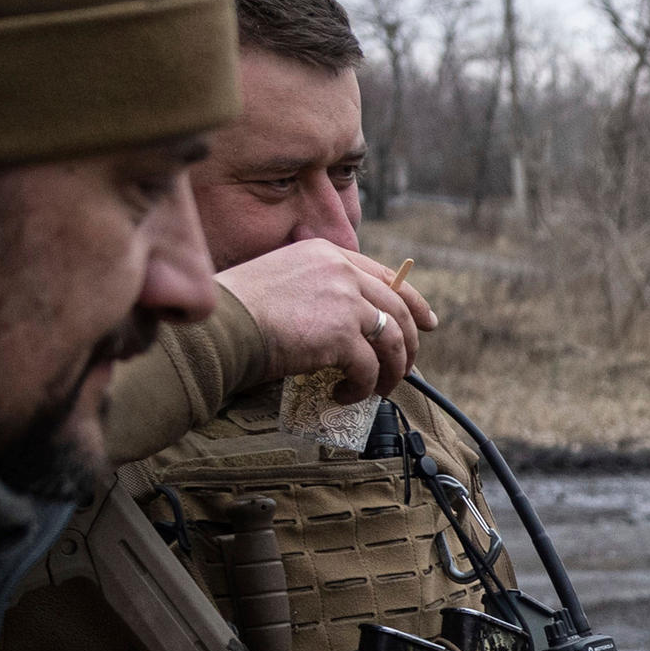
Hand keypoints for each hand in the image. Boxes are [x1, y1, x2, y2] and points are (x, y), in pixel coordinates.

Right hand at [223, 238, 437, 395]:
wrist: (221, 325)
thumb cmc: (238, 309)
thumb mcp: (282, 280)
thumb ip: (318, 289)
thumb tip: (348, 321)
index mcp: (327, 254)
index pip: (385, 276)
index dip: (413, 301)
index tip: (428, 323)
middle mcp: (341, 270)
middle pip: (399, 308)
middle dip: (410, 343)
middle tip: (408, 368)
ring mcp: (345, 300)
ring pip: (392, 340)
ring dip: (391, 371)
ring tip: (378, 390)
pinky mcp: (342, 334)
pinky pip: (369, 368)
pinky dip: (363, 388)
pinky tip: (345, 396)